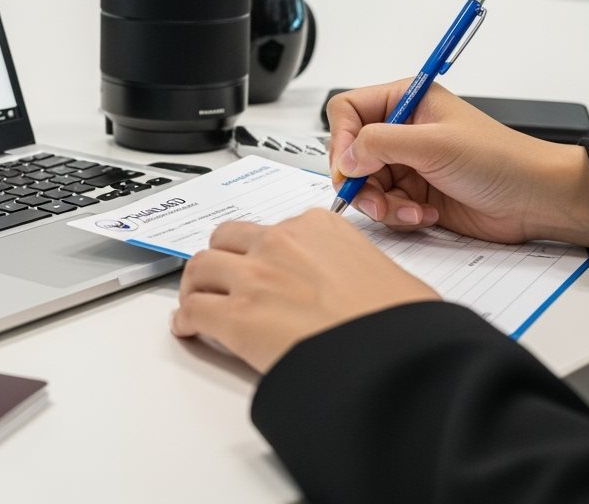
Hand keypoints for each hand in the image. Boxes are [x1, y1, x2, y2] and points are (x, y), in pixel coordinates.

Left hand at [172, 210, 438, 372]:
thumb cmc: (401, 324)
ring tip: (197, 301)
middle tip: (220, 279)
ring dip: (196, 286)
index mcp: (320, 227)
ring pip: (200, 268)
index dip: (261, 250)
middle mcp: (281, 243)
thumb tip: (364, 292)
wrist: (395, 360)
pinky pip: (194, 311)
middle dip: (221, 259)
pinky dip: (186, 320)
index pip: (273, 228)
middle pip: (227, 239)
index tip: (258, 262)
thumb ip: (360, 269)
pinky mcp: (237, 317)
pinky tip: (190, 329)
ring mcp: (255, 277)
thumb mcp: (392, 275)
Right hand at [327, 81, 588, 246]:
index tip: (350, 167)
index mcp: (406, 101)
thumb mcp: (435, 143)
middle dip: (361, 182)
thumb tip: (346, 158)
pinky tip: (425, 217)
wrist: (535, 200)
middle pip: (352, 154)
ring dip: (382, 204)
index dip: (343, 140)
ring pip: (366, 186)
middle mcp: (403, 131)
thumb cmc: (500, 159)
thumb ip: (381, 144)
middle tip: (375, 200)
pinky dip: (399, 216)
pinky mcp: (416, 195)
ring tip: (409, 212)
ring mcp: (409, 165)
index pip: (349, 112)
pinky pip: (386, 208)